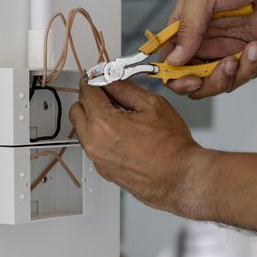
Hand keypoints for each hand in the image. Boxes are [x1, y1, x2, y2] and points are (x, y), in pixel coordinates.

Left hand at [70, 79, 204, 215]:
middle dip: (88, 99)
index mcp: (103, 123)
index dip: (92, 81)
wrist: (180, 177)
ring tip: (118, 116)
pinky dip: (99, 136)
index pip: (86, 93)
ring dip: (92, 119)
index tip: (97, 78)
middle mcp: (94, 143)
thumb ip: (125, 88)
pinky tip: (121, 134)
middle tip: (106, 95)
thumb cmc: (171, 147)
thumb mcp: (151, 104)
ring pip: (82, 130)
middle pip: (76, 111)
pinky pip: (92, 146)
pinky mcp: (102, 169)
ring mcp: (97, 158)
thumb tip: (111, 80)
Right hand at [161, 0, 256, 98]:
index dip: (176, 79)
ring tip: (253, 46)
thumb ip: (187, 27)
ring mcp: (222, 52)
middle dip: (212, 81)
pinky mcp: (245, 55)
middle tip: (228, 64)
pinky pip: (249, 74)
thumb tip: (174, 59)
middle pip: (194, 83)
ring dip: (242, 70)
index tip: (193, 80)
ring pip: (223, 83)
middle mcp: (200, 46)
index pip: (169, 65)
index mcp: (182, 33)